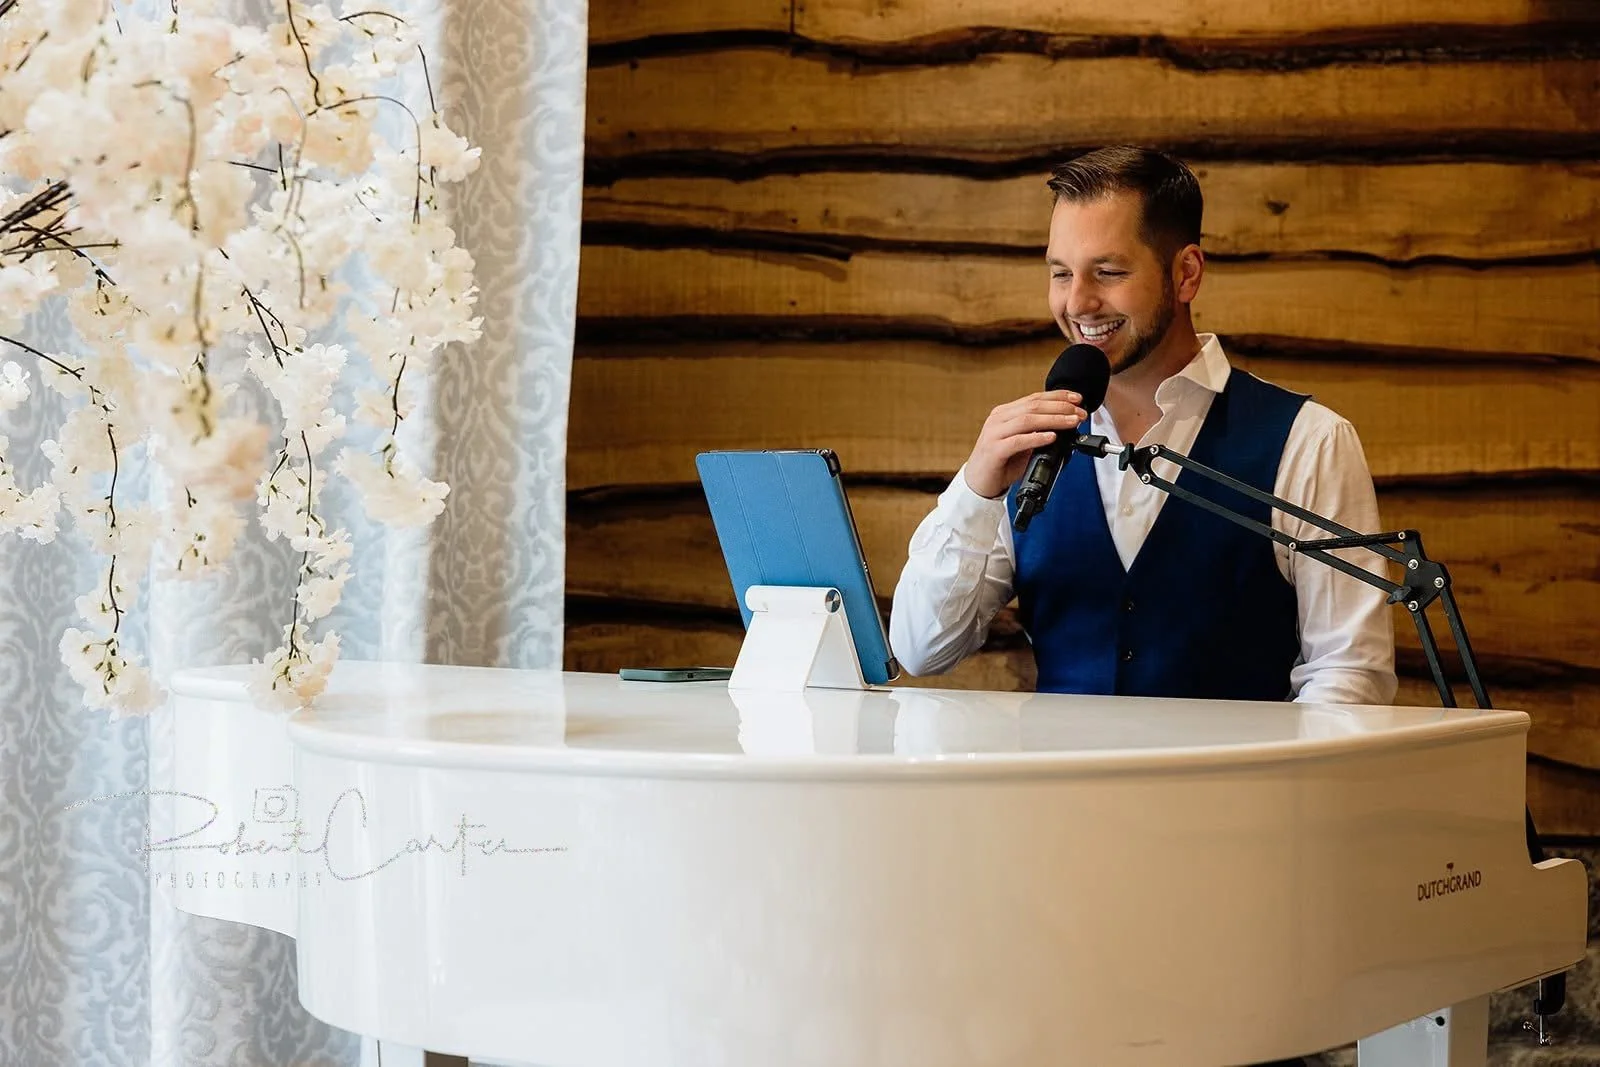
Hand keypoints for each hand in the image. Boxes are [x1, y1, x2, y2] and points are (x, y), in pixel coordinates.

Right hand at [962, 390, 1087, 498]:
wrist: (978, 484)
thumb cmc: (1001, 463)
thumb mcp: (1022, 443)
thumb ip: (1037, 432)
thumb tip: (1065, 426)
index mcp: (1005, 413)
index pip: (1034, 398)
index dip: (1057, 396)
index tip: (1077, 398)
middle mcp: (998, 419)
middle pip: (1033, 406)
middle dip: (1060, 408)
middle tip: (1079, 413)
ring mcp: (994, 434)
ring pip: (1027, 420)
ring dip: (1053, 420)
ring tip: (1071, 422)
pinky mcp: (993, 450)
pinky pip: (1018, 441)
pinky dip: (1036, 438)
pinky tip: (1051, 437)